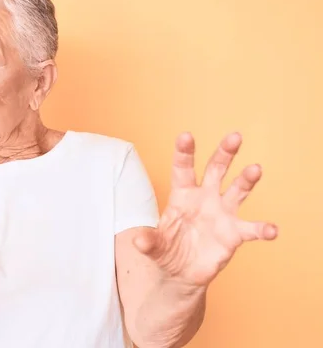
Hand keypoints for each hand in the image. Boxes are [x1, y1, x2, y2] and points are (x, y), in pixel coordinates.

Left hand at [132, 132, 277, 286]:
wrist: (179, 273)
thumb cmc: (165, 251)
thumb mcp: (153, 246)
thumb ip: (148, 241)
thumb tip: (138, 240)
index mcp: (181, 195)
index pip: (182, 169)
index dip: (184, 152)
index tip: (186, 136)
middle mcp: (204, 198)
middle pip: (216, 169)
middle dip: (224, 153)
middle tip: (235, 136)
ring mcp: (221, 214)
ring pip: (237, 190)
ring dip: (246, 179)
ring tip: (255, 169)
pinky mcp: (234, 234)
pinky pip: (251, 229)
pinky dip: (263, 229)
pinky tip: (272, 230)